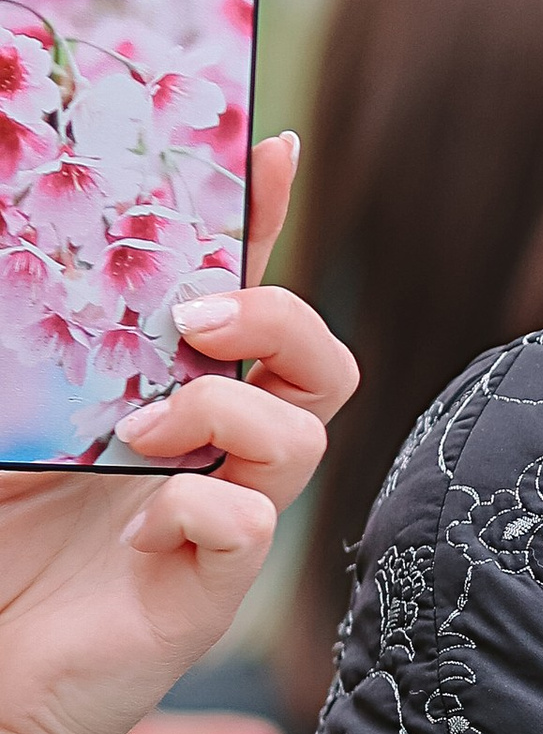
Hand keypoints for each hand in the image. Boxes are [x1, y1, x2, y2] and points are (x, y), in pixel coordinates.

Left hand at [0, 135, 352, 733]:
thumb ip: (16, 344)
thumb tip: (6, 252)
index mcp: (167, 393)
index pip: (238, 292)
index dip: (264, 217)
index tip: (266, 148)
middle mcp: (214, 450)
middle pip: (319, 359)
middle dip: (280, 316)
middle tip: (197, 317)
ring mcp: (224, 516)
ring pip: (308, 432)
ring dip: (233, 407)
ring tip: (143, 430)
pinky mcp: (210, 585)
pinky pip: (249, 521)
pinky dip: (203, 501)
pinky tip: (144, 516)